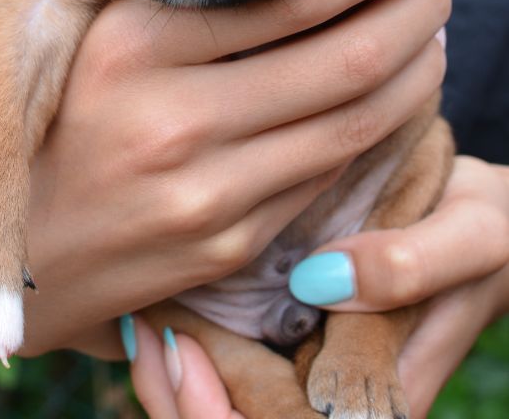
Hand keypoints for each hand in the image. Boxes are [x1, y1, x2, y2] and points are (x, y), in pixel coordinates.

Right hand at [0, 0, 460, 361]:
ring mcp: (209, 191)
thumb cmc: (20, 118)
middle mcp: (172, 119)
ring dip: (418, 61)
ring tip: (431, 20)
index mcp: (125, 43)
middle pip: (349, 52)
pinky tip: (394, 89)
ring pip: (359, 116)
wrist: (11, 261)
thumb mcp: (3, 16)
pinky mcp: (231, 241)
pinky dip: (385, 122)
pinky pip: (336, 171)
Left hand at [130, 157, 508, 418]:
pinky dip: (187, 345)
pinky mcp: (294, 337)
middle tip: (143, 330)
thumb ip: (414, 263)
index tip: (180, 347)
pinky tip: (162, 303)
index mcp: (378, 398)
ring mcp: (310, 371)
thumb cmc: (483, 227)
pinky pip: (229, 363)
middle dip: (175, 396)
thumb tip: (322, 280)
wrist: (480, 215)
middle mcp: (335, 398)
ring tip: (139, 318)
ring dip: (171, 375)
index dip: (215, 411)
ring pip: (220, 404)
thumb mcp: (472, 235)